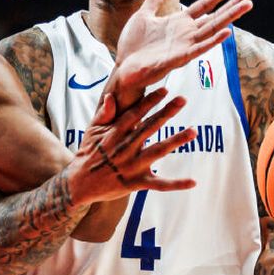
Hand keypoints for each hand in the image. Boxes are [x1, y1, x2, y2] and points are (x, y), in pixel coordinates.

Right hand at [64, 87, 200, 205]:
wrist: (79, 184)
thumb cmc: (88, 154)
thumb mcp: (92, 131)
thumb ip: (104, 114)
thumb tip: (112, 96)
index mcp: (116, 134)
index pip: (135, 114)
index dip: (150, 101)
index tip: (164, 90)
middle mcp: (126, 148)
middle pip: (150, 128)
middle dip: (166, 113)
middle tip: (182, 99)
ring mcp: (133, 166)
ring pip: (158, 151)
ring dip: (176, 141)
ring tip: (193, 131)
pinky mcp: (137, 183)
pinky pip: (159, 184)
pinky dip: (176, 184)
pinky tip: (193, 182)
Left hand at [110, 0, 253, 104]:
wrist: (123, 68)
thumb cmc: (133, 46)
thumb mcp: (142, 17)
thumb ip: (153, 2)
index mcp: (179, 22)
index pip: (204, 5)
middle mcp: (186, 33)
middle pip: (215, 16)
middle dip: (233, 5)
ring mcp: (184, 46)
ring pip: (212, 29)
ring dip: (230, 18)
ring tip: (247, 6)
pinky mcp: (178, 59)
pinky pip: (199, 49)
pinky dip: (213, 41)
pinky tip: (228, 33)